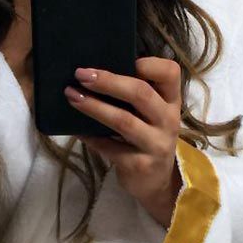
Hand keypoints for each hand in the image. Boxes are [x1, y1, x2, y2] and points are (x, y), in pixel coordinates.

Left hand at [64, 57, 183, 227]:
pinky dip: (90, 136)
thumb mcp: (151, 115)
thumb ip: (135, 96)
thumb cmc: (147, 138)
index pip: (170, 73)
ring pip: (123, 121)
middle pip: (141, 93)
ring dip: (94, 106)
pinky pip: (109, 147)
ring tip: (72, 96)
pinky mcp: (139, 165)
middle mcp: (168, 121)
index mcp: (171, 102)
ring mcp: (155, 145)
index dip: (150, 63)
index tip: (126, 59)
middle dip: (108, 81)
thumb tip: (93, 73)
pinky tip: (75, 128)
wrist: (157, 183)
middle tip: (81, 74)